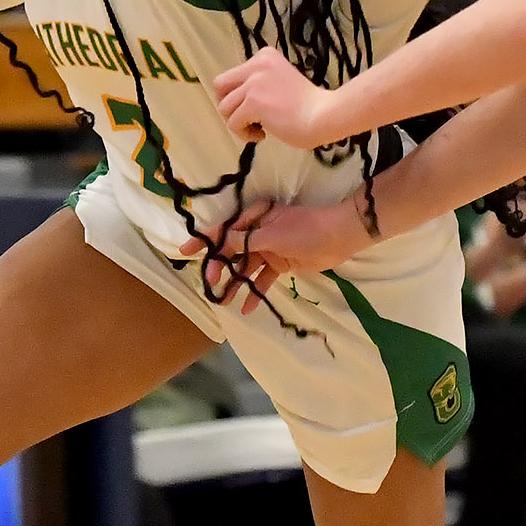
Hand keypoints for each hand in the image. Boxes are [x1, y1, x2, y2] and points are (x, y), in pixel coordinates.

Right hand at [181, 196, 368, 309]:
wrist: (340, 236)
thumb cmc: (305, 228)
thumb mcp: (271, 234)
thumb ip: (244, 241)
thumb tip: (219, 244)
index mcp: (254, 217)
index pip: (224, 229)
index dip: (204, 241)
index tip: (185, 253)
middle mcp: (258, 232)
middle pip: (231, 250)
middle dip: (219, 266)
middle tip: (210, 282)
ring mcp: (269, 248)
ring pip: (245, 267)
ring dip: (234, 283)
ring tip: (222, 300)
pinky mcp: (280, 264)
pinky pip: (263, 278)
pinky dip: (255, 292)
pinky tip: (246, 308)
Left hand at [212, 48, 339, 146]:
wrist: (325, 115)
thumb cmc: (310, 106)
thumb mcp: (281, 82)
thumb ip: (261, 84)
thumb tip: (239, 103)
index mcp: (264, 57)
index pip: (234, 76)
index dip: (239, 96)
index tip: (257, 109)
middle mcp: (256, 64)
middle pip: (220, 86)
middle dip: (227, 106)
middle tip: (244, 119)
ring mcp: (253, 82)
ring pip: (224, 108)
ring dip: (238, 124)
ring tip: (258, 130)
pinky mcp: (253, 102)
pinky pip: (233, 123)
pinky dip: (243, 134)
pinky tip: (262, 136)